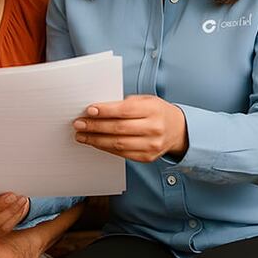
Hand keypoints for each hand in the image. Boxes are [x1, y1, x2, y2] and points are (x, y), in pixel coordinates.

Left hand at [73, 95, 187, 161]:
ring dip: (96, 140)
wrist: (178, 129)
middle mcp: (154, 128)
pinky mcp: (147, 157)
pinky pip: (122, 154)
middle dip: (95, 126)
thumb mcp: (145, 100)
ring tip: (82, 135)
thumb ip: (125, 103)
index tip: (89, 110)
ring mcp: (152, 145)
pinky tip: (95, 143)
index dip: (105, 111)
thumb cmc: (156, 111)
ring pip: (118, 144)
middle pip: (119, 129)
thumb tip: (97, 109)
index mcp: (153, 110)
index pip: (125, 110)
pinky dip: (106, 148)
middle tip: (79, 124)